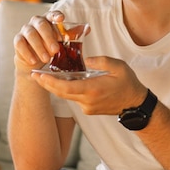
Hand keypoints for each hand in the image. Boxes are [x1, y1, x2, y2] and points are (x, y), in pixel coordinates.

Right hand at [13, 11, 66, 74]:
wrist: (35, 61)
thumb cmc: (50, 47)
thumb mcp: (62, 42)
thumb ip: (72, 35)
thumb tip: (87, 29)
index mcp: (48, 20)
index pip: (52, 14)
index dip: (56, 16)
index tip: (61, 19)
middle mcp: (36, 22)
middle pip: (41, 25)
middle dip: (49, 37)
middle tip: (55, 50)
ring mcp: (26, 30)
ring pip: (31, 34)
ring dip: (39, 47)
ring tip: (47, 59)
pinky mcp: (18, 40)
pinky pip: (20, 44)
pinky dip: (27, 53)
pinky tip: (34, 61)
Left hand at [32, 56, 147, 114]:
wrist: (135, 104)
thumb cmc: (128, 83)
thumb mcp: (118, 66)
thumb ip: (101, 61)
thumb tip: (85, 60)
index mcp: (93, 89)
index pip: (65, 87)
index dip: (49, 82)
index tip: (38, 75)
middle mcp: (87, 101)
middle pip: (61, 92)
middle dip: (46, 84)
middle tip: (33, 74)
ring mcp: (87, 107)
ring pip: (66, 95)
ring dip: (54, 86)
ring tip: (43, 76)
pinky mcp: (88, 109)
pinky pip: (73, 98)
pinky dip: (65, 89)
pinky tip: (60, 81)